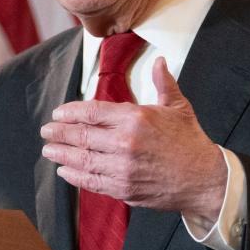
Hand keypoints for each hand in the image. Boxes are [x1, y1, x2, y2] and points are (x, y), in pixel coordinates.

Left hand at [40, 56, 225, 222]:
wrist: (203, 179)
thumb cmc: (190, 142)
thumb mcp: (178, 107)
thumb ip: (163, 83)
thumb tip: (159, 61)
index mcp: (135, 118)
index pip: (92, 112)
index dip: (70, 113)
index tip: (58, 114)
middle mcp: (124, 143)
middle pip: (81, 136)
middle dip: (59, 133)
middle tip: (46, 131)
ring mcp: (121, 168)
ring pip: (82, 159)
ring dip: (61, 154)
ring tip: (48, 150)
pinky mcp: (123, 188)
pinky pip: (91, 181)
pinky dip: (74, 176)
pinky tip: (64, 170)